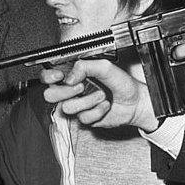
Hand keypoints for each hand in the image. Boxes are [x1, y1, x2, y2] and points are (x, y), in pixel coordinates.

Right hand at [41, 59, 158, 130]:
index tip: (60, 76)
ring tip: (101, 95)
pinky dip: (97, 111)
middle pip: (50, 94)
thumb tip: (69, 76)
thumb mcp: (105, 67)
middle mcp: (74, 89)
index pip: (49, 75)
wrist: (136, 102)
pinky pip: (83, 117)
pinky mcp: (85, 118)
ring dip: (87, 101)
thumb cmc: (123, 83)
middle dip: (66, 91)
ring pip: (67, 107)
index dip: (48, 76)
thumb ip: (85, 66)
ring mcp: (79, 104)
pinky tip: (105, 106)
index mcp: (75, 74)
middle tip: (81, 86)